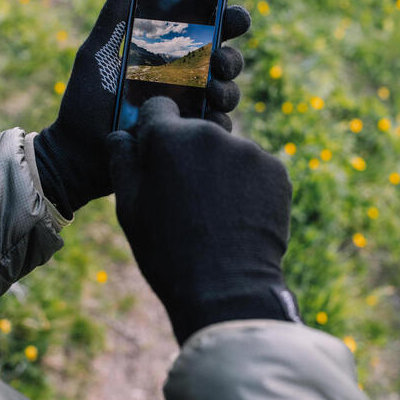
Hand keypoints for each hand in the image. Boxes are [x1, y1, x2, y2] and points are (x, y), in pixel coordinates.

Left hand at [34, 0, 250, 217]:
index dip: (227, 18)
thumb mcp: (96, 56)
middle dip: (232, 56)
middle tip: (218, 58)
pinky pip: (216, 129)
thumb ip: (111, 20)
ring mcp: (190, 110)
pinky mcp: (188, 138)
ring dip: (228, 88)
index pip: (208, 30)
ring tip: (211, 89)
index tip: (232, 12)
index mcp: (169, 55)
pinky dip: (217, 122)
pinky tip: (206, 118)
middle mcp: (186, 80)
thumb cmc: (84, 102)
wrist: (76, 152)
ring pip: (228, 94)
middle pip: (227, 61)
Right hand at [106, 96, 298, 343]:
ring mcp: (248, 151)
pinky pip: (253, 167)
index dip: (153, 130)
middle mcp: (211, 134)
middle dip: (186, 153)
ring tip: (213, 212)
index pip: (158, 108)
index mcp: (169, 137)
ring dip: (218, 169)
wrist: (226, 290)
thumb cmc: (168, 251)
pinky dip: (246, 184)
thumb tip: (122, 135)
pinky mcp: (276, 170)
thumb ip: (123, 161)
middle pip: (194, 131)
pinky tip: (237, 215)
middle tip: (184, 196)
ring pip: (225, 150)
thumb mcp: (129, 208)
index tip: (155, 155)